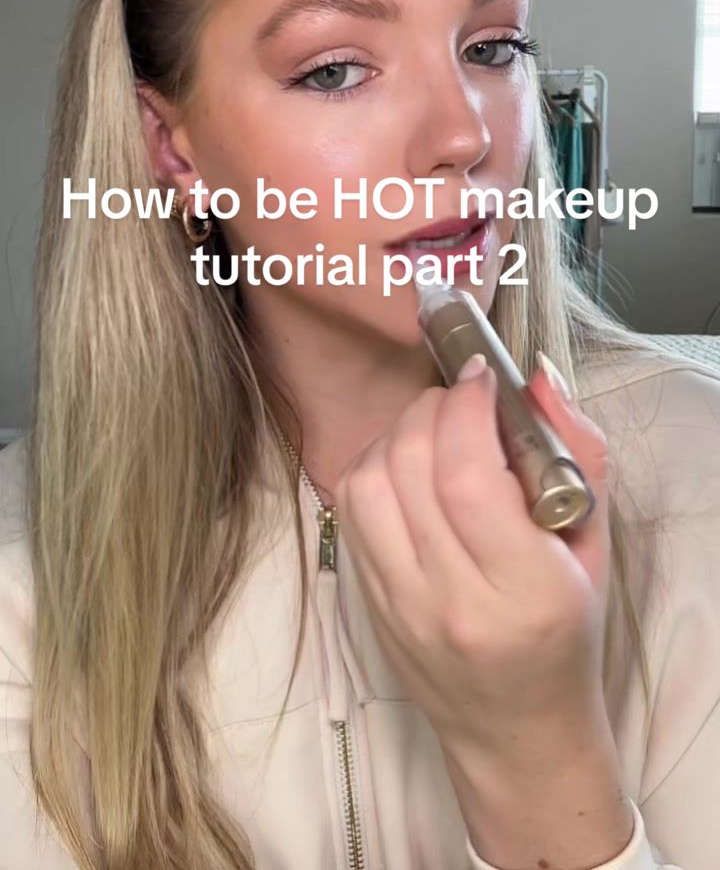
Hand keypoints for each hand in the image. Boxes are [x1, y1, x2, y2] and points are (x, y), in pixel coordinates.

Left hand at [334, 358, 612, 757]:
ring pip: (367, 485)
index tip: (481, 377)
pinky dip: (372, 467)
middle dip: (433, 410)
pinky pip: (349, 511)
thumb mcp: (595, 546)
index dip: (467, 410)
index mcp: (525, 593)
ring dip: (397, 435)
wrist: (516, 730)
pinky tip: (405, 464)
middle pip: (413, 472)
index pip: (470, 480)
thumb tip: (534, 378)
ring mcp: (400, 608)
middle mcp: (453, 604)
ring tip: (433, 430)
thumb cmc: (565, 634)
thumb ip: (575, 454)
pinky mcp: (367, 604)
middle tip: (461, 398)